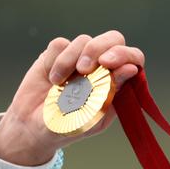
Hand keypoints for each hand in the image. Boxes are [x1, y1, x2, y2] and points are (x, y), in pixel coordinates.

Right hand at [0, 30, 144, 165]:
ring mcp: (81, 57)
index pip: (134, 58)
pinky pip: (60, 44)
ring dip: (70, 62)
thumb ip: (111, 92)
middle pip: (114, 39)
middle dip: (99, 48)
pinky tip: (53, 80)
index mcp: (118, 82)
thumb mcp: (92, 117)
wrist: (35, 129)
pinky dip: (55, 62)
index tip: (107, 64)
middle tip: (84, 68)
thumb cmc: (70, 126)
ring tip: (60, 84)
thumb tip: (131, 68)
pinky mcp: (59, 53)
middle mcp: (103, 66)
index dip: (125, 55)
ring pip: (85, 40)